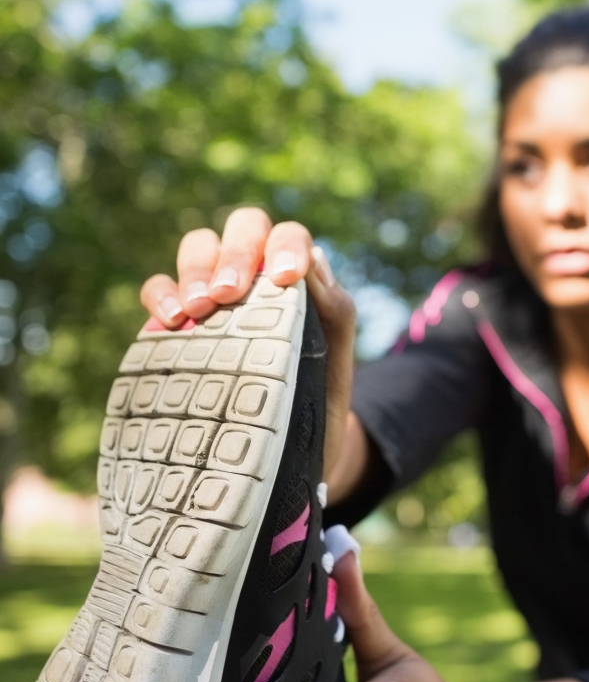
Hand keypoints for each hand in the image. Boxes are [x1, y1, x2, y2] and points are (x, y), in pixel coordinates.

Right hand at [139, 207, 356, 484]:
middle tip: (229, 294)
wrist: (289, 452)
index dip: (285, 245)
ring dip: (197, 269)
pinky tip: (171, 320)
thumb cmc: (318, 399)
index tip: (285, 277)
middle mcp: (254, 275)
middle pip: (241, 228)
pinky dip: (160, 293)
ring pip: (199, 246)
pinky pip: (158, 288)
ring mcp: (212, 295)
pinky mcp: (175, 322)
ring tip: (198, 309)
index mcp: (295, 278)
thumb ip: (336, 314)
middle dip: (236, 253)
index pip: (288, 236)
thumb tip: (314, 265)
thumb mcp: (336, 363)